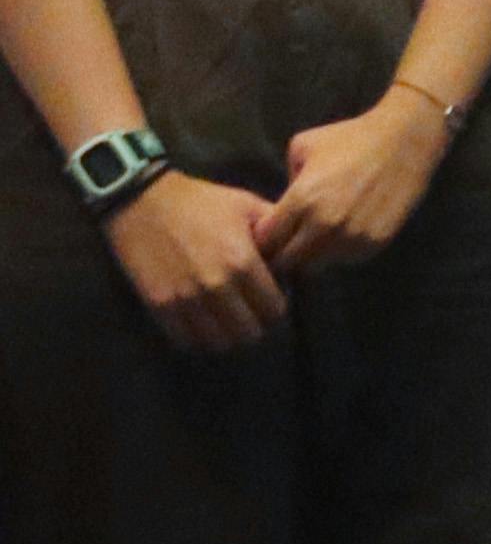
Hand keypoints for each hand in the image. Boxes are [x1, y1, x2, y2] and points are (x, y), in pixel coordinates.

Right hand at [105, 171, 284, 351]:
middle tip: (251, 313)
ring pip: (219, 342)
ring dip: (228, 335)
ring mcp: (185, 299)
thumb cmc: (200, 202)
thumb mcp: (247, 206)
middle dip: (255, 324)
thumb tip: (297, 253)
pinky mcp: (159, 305)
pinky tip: (203, 323)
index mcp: (243, 262)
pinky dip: (198, 337)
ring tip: (228, 321)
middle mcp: (216, 286)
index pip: (274, 309)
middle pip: (249, 332)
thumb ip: (277, 232)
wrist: (141, 201)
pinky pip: (185, 339)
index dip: (277, 308)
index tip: (271, 300)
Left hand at [256, 89, 449, 277]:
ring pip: (316, 266)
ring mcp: (352, 238)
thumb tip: (283, 209)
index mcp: (302, 201)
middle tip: (287, 242)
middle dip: (282, 253)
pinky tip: (343, 230)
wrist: (405, 141)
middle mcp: (325, 226)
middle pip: (287, 261)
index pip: (266, 240)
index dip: (262, 238)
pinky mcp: (375, 243)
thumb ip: (287, 183)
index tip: (267, 233)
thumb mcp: (302, 147)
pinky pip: (344, 259)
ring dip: (311, 255)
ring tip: (316, 237)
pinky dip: (338, 251)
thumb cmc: (350, 139)